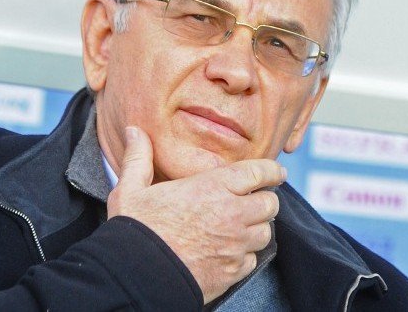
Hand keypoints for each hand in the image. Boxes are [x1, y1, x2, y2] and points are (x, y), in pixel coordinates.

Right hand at [107, 126, 285, 303]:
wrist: (136, 276)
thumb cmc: (135, 231)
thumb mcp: (130, 189)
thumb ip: (138, 158)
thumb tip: (134, 131)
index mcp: (212, 187)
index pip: (258, 172)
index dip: (271, 170)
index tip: (277, 171)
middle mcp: (231, 214)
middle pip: (270, 203)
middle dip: (265, 200)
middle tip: (255, 200)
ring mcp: (235, 245)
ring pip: (265, 233)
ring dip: (256, 228)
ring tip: (242, 226)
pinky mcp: (232, 272)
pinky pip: (252, 260)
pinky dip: (244, 255)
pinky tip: (229, 252)